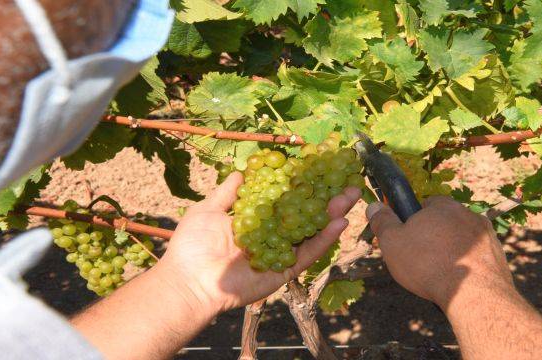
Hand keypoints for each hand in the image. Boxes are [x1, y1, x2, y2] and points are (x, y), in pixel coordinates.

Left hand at [159, 172, 360, 314]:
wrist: (190, 280)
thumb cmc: (193, 245)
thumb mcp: (209, 209)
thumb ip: (229, 191)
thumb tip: (243, 171)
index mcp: (257, 219)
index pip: (285, 198)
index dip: (303, 185)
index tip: (320, 168)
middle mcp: (272, 234)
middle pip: (305, 213)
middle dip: (326, 197)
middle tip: (348, 180)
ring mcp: (281, 252)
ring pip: (312, 231)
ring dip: (333, 214)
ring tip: (352, 196)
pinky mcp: (285, 270)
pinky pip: (308, 254)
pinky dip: (324, 239)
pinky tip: (339, 222)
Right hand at [366, 196, 512, 309]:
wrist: (473, 293)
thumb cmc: (427, 264)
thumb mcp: (393, 243)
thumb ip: (382, 222)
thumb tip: (373, 205)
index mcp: (442, 205)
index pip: (426, 204)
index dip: (415, 220)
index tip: (409, 238)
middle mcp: (467, 213)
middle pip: (445, 221)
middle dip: (435, 235)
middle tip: (422, 258)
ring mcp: (486, 233)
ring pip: (462, 238)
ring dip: (453, 249)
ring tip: (440, 272)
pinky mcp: (498, 253)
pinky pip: (477, 254)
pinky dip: (468, 263)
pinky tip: (458, 279)